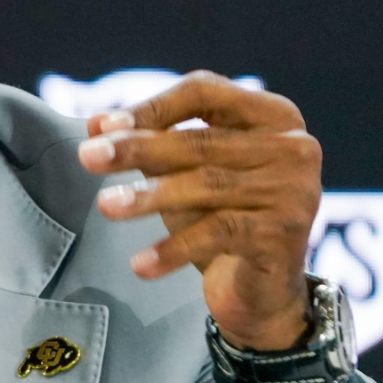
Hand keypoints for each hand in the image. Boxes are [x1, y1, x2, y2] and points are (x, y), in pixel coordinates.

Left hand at [76, 71, 321, 350]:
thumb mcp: (183, 171)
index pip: (204, 91)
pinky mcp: (287, 234)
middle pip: (201, 140)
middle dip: (137, 148)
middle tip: (87, 157)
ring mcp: (295, 190)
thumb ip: (148, 141)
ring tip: (106, 206)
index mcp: (270, 114)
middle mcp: (293, 145)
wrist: (261, 290)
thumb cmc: (219, 214)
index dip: (151, 106)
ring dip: (148, 196)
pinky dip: (173, 249)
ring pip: (207, 185)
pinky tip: (140, 264)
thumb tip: (96, 124)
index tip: (102, 126)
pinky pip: (219, 234)